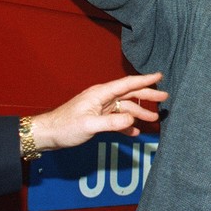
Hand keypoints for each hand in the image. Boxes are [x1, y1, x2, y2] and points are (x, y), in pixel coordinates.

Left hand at [31, 72, 168, 150]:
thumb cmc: (64, 127)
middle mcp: (102, 98)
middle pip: (129, 94)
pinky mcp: (97, 118)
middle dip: (147, 95)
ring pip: (125, 107)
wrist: (47, 134)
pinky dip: (126, 124)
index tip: (159, 75)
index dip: (144, 80)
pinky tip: (133, 131)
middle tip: (164, 97)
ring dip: (139, 113)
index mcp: (101, 94)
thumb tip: (132, 120)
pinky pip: (117, 119)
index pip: (127, 84)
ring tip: (154, 118)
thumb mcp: (90, 125)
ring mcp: (100, 108)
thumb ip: (112, 123)